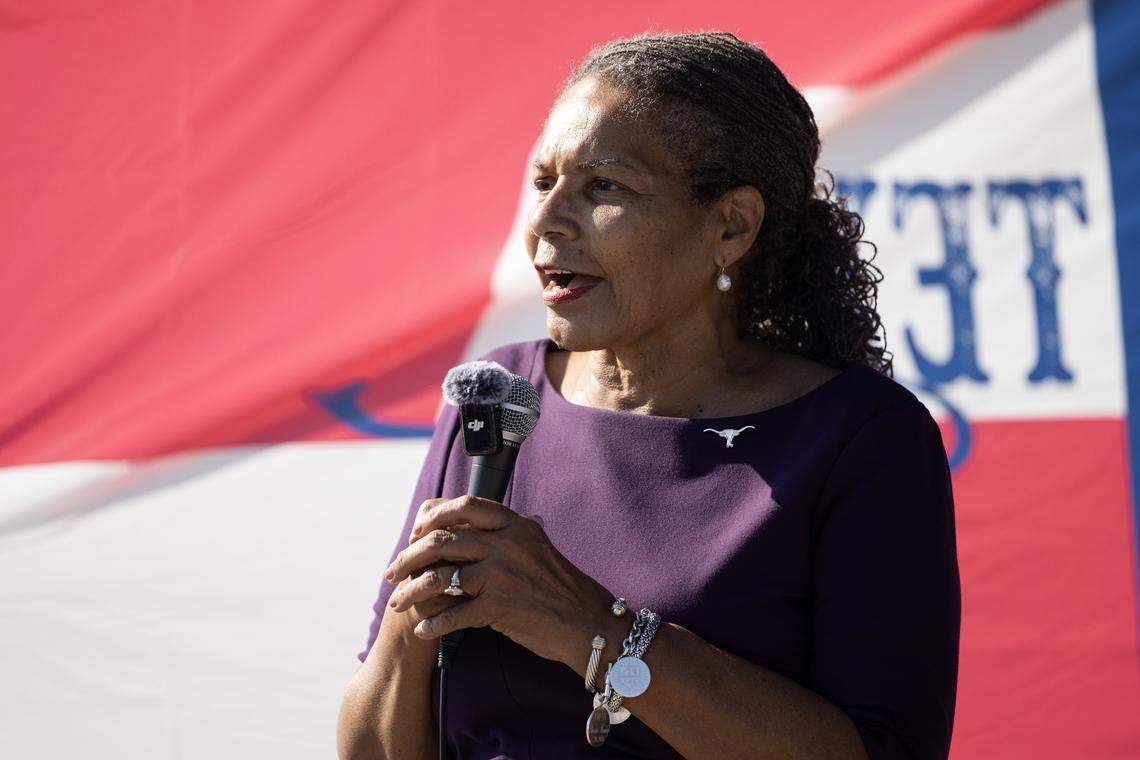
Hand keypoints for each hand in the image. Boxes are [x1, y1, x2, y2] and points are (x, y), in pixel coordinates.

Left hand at [384, 495, 613, 665]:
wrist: (588, 623)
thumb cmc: (561, 588)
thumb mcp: (537, 546)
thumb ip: (508, 533)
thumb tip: (473, 522)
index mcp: (515, 525)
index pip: (464, 506)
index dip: (433, 516)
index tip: (416, 532)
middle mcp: (507, 543)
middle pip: (442, 540)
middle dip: (409, 556)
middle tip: (393, 571)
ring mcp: (502, 574)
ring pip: (440, 577)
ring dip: (411, 592)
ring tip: (397, 602)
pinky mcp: (499, 607)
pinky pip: (454, 614)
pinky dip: (433, 624)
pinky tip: (423, 630)